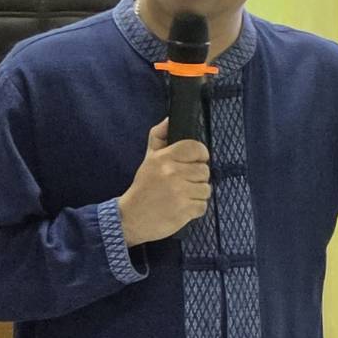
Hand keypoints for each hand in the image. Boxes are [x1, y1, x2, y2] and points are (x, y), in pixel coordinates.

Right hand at [117, 118, 210, 246]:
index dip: (200, 155)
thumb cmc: (143, 188)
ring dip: (197, 194)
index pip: (196, 148)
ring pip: (206, 189)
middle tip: (183, 183)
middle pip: (205, 170)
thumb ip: (159, 137)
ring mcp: (179, 193)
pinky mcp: (184, 210)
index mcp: (164, 159)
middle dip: (197, 178)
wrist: (130, 218)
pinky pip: (203, 205)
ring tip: (181, 196)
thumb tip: (169, 119)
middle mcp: (172, 174)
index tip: (195, 162)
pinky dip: (195, 208)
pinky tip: (181, 207)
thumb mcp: (149, 159)